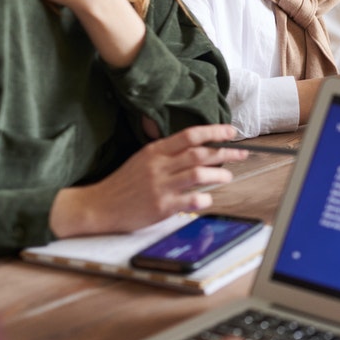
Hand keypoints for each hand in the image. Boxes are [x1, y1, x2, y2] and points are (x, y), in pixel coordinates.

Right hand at [49, 123, 247, 237]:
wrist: (98, 205)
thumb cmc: (123, 183)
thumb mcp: (142, 160)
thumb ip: (167, 153)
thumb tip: (197, 149)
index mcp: (154, 151)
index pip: (189, 136)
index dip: (214, 132)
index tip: (231, 132)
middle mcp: (159, 166)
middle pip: (199, 154)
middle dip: (225, 152)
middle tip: (241, 153)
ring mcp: (160, 186)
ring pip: (199, 175)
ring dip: (219, 175)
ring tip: (227, 176)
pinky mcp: (161, 207)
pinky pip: (191, 200)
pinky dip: (204, 199)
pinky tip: (207, 198)